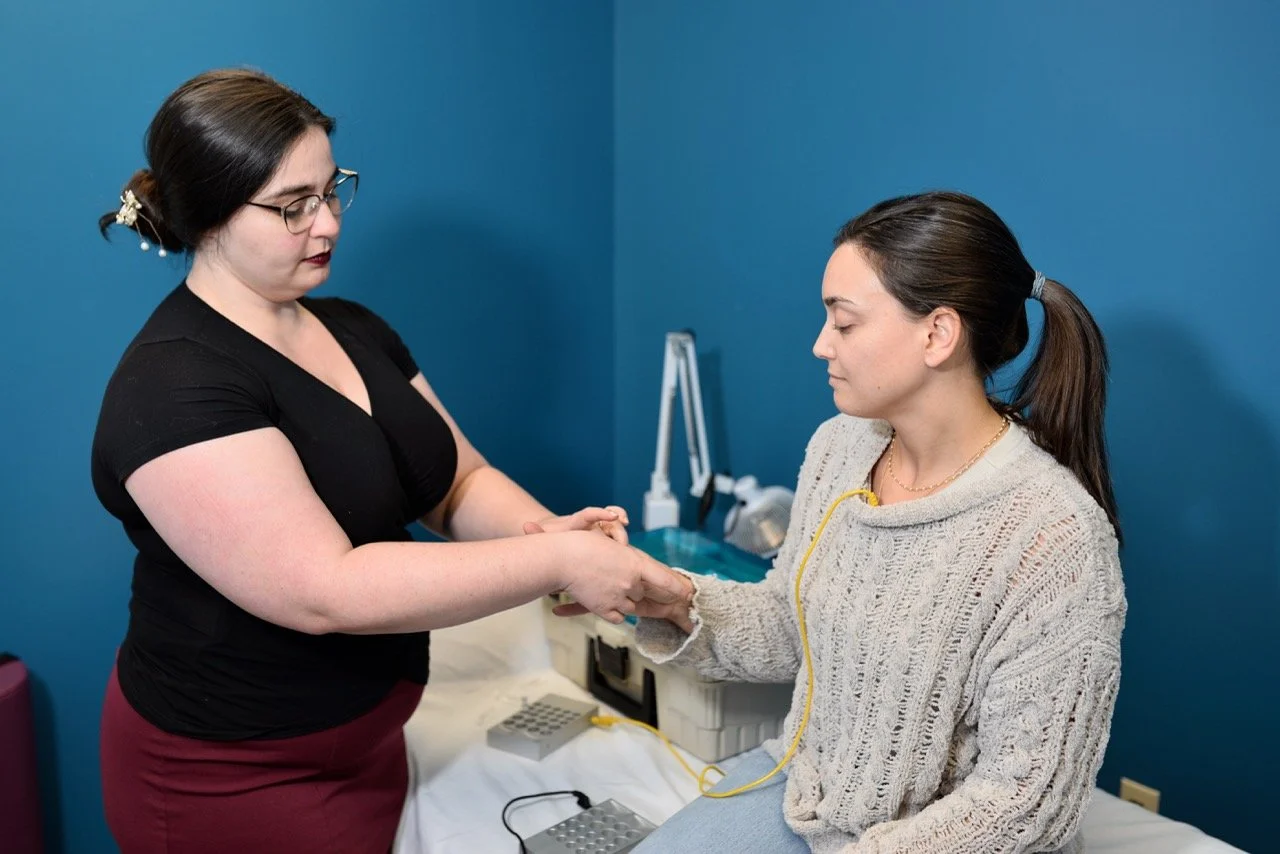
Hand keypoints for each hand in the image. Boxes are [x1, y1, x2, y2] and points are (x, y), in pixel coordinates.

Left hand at [522, 505, 628, 543]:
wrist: (557, 538)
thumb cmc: (552, 539)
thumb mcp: (545, 538)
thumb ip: (537, 533)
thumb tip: (525, 526)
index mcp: (577, 522)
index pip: (588, 515)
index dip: (600, 513)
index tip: (611, 516)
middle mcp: (592, 525)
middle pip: (608, 523)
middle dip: (616, 528)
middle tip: (621, 538)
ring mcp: (600, 533)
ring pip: (617, 530)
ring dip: (623, 534)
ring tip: (626, 545)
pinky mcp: (605, 543)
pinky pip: (618, 541)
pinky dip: (624, 546)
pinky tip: (629, 555)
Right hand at [549, 533, 691, 628]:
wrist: (561, 559)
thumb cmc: (583, 546)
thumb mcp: (612, 545)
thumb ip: (627, 558)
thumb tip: (634, 566)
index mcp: (635, 564)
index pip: (663, 579)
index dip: (676, 587)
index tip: (688, 593)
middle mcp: (630, 583)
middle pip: (642, 591)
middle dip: (634, 587)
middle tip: (619, 578)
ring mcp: (617, 598)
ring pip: (631, 606)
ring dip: (624, 599)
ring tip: (607, 586)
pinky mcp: (604, 610)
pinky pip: (619, 617)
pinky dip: (615, 612)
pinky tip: (606, 602)